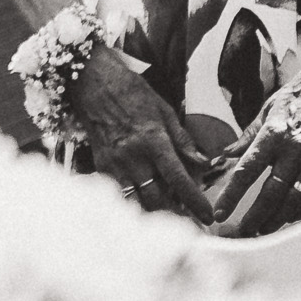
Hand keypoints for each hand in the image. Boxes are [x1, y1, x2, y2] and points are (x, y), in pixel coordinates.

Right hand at [69, 46, 215, 223]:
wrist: (92, 82)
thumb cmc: (131, 93)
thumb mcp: (165, 110)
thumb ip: (183, 140)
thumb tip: (204, 163)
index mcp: (154, 140)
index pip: (178, 179)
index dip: (195, 202)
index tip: (207, 216)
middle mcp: (133, 156)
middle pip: (157, 199)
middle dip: (174, 214)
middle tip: (188, 217)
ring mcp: (114, 163)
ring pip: (136, 202)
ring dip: (154, 210)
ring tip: (168, 211)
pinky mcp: (101, 165)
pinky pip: (120, 193)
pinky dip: (134, 200)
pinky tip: (144, 197)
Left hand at [211, 38, 300, 235]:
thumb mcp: (269, 106)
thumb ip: (249, 134)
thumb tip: (226, 154)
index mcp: (274, 133)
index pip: (247, 170)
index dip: (232, 194)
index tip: (219, 212)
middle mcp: (294, 150)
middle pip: (271, 192)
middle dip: (255, 217)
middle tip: (242, 233)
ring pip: (295, 199)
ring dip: (278, 219)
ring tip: (264, 231)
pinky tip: (290, 220)